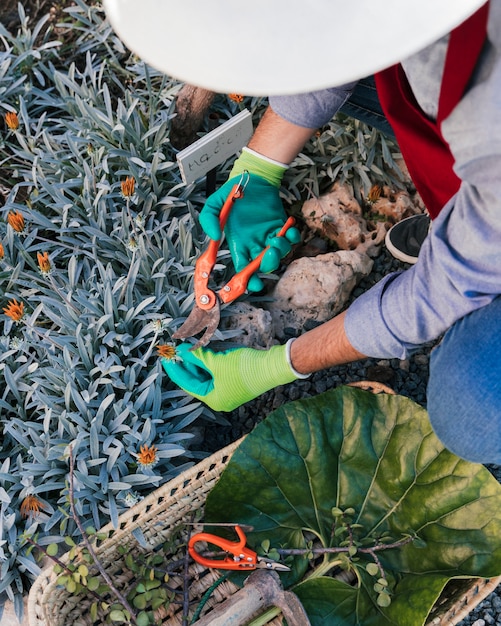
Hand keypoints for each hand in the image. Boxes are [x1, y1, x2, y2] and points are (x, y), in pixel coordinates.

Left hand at [161, 342, 298, 411]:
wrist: (272, 367)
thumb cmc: (245, 368)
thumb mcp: (218, 362)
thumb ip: (198, 357)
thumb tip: (182, 351)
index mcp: (214, 399)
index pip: (188, 385)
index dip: (176, 371)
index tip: (166, 359)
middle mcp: (220, 398)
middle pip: (197, 381)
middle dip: (186, 366)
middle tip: (175, 352)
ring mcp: (229, 390)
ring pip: (207, 376)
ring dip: (197, 363)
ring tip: (186, 350)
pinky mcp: (236, 381)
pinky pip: (216, 373)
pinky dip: (208, 363)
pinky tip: (202, 352)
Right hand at [199, 149, 300, 291]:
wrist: (251, 178)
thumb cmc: (233, 193)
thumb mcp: (214, 204)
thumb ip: (209, 220)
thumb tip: (214, 237)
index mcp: (239, 243)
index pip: (242, 267)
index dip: (247, 279)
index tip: (252, 284)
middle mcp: (254, 243)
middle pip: (262, 264)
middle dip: (267, 264)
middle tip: (268, 255)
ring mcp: (268, 235)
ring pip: (278, 253)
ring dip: (280, 250)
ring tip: (276, 239)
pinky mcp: (281, 226)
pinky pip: (290, 238)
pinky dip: (292, 237)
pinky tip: (288, 231)